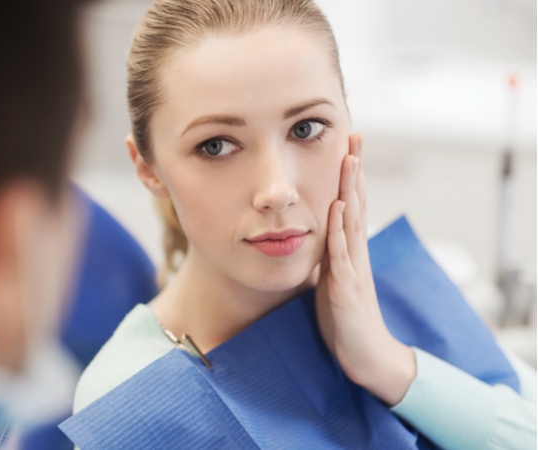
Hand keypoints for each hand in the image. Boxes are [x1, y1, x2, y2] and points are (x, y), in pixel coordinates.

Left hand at [315, 134, 415, 405]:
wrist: (365, 355)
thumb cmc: (346, 319)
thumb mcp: (333, 281)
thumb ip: (328, 258)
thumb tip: (315, 239)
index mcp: (350, 251)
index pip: (350, 206)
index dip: (350, 177)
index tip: (348, 147)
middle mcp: (355, 253)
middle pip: (355, 204)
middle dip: (354, 170)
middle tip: (355, 137)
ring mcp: (353, 268)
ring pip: (351, 221)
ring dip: (349, 189)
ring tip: (348, 159)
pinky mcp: (346, 287)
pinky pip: (341, 253)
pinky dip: (338, 229)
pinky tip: (336, 207)